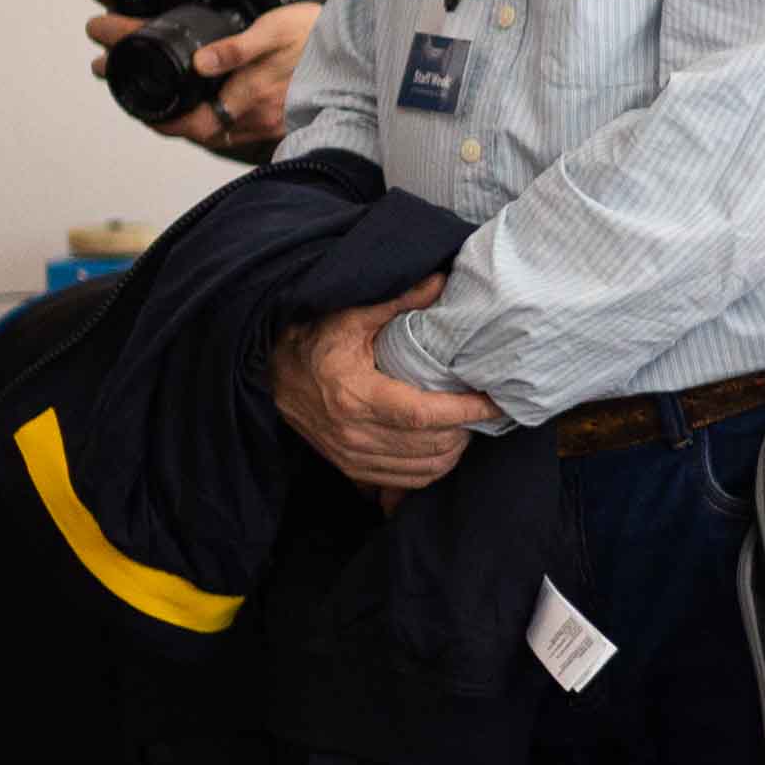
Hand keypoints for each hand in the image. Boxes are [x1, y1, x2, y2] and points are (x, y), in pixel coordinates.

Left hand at [85, 0, 316, 158]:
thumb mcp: (273, 29)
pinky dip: (222, 122)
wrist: (356, 44)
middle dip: (177, 123)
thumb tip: (200, 63)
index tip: (146, 113)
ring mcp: (272, 124)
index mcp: (252, 96)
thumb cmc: (315, 33)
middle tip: (154, 106)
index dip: (167, 124)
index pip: (196, 126)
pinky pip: (242, 131)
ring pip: (222, 134)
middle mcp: (260, 118)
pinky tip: (215, 104)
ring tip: (178, 104)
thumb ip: (236, 48)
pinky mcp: (282, 123)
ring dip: (198, 123)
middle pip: (205, 134)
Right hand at [271, 282, 495, 492]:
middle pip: (430, 446)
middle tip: (480, 407)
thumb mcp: (350, 315)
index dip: (465, 410)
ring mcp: (352, 457)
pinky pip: (405, 483)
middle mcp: (354, 434)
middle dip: (465, 429)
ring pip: (423, 470)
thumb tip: (439, 281)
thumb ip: (398, 302)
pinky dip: (431, 470)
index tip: (494, 401)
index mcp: (356, 395)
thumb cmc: (311, 342)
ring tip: (465, 425)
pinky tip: (442, 447)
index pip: (424, 414)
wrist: (270, 376)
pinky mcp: (351, 469)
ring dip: (453, 451)